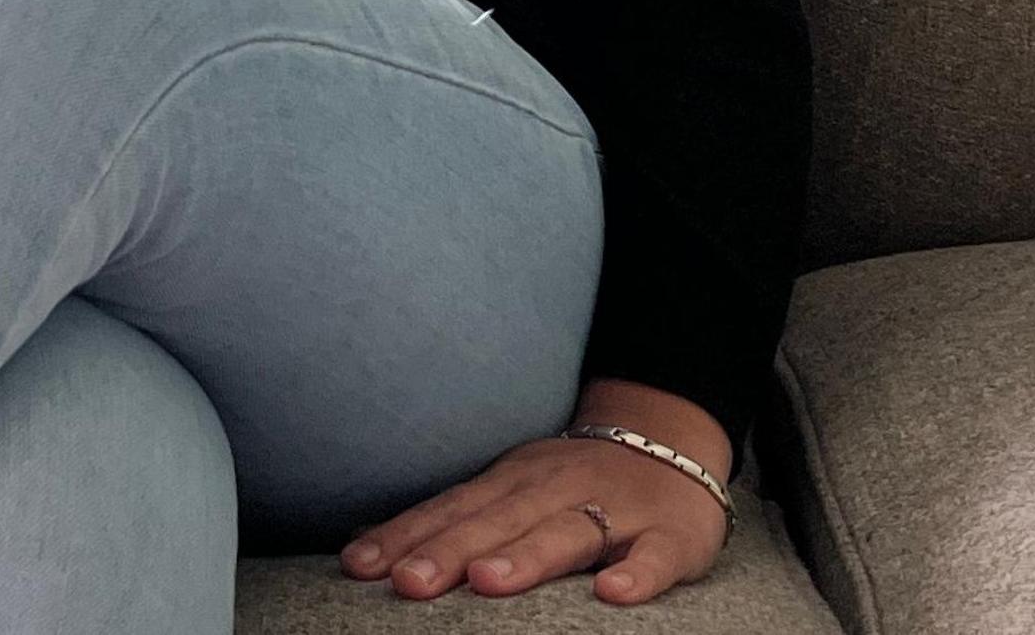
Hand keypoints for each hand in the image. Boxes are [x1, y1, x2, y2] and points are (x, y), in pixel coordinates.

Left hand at [337, 382, 731, 606]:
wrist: (674, 441)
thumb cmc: (575, 481)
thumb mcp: (509, 488)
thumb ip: (451, 518)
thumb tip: (362, 547)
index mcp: (514, 480)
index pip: (451, 509)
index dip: (406, 536)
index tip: (361, 566)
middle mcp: (558, 488)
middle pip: (497, 521)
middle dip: (449, 551)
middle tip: (408, 582)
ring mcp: (617, 509)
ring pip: (567, 533)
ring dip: (526, 557)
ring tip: (486, 582)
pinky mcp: (671, 536)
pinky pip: (655, 556)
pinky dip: (637, 573)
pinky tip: (612, 594)